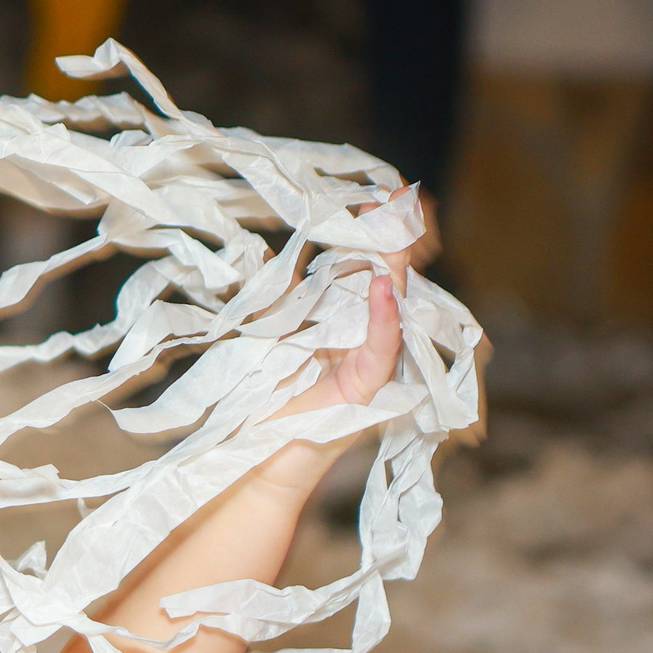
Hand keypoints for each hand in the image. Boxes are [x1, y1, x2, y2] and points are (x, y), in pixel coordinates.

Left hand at [252, 215, 419, 491]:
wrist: (255, 457)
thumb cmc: (264, 402)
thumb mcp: (269, 336)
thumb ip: (278, 298)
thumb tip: (267, 254)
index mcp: (345, 323)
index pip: (369, 268)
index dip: (376, 233)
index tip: (378, 195)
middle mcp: (366, 339)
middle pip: (391, 280)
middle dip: (397, 237)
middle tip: (397, 196)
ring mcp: (370, 364)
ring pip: (395, 308)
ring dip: (396, 265)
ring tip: (396, 227)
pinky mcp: (365, 389)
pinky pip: (381, 349)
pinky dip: (384, 318)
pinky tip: (382, 287)